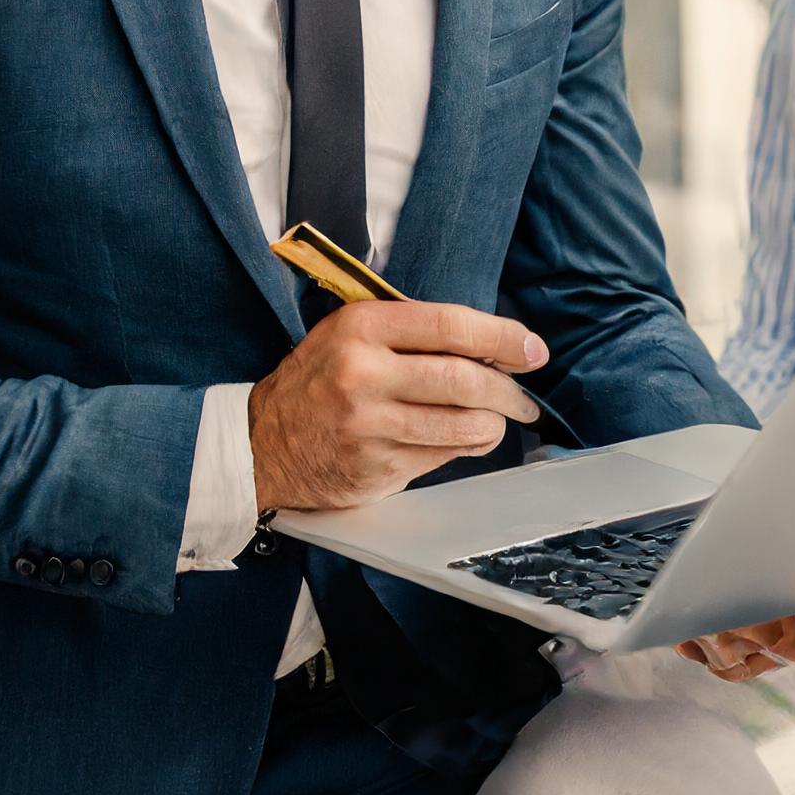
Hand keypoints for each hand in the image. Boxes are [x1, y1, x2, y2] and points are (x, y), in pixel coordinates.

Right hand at [248, 299, 546, 512]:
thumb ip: (411, 333)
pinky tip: (467, 438)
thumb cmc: (318, 379)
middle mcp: (364, 375)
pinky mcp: (376, 468)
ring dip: (494, 423)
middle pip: (464, 380)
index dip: (501, 336)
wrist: (263, 443)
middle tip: (525, 396)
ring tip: (499, 418)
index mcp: (361, 328)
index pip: (449, 325)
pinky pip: (443, 456)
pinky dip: (466, 447)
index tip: (531, 348)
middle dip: (509, 389)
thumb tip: (492, 343)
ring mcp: (370, 426)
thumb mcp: (349, 333)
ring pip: (462, 425)